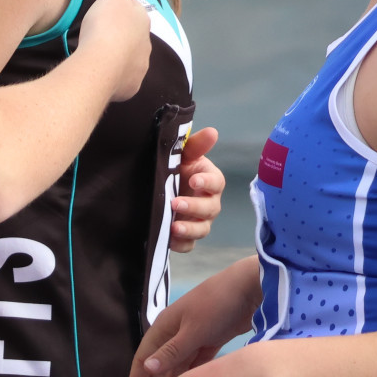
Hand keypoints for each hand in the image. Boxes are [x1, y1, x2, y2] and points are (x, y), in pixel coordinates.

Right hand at [81, 0, 150, 101]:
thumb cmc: (105, 26)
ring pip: (131, 60)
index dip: (121, 13)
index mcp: (143, 21)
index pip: (135, 12)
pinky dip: (115, 77)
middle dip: (122, 38)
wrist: (100, 64)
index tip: (106, 16)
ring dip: (120, 58)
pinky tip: (102, 75)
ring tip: (100, 58)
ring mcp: (141, 68)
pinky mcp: (132, 87)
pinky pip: (124, 79)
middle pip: (134, 38)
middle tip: (101, 38)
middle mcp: (147, 45)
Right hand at [126, 259, 260, 376]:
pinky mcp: (211, 340)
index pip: (144, 357)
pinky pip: (194, 363)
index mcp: (166, 326)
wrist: (249, 289)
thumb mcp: (193, 329)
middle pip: (159, 364)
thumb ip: (172, 351)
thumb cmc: (216, 305)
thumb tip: (146, 368)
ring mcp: (194, 336)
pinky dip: (188, 376)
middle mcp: (176, 332)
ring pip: (176, 365)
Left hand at [169, 127, 223, 252]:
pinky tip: (169, 240)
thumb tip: (212, 132)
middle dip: (194, 206)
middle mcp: (209, 202)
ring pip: (202, 229)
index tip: (193, 179)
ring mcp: (200, 221)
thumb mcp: (183, 155)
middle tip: (175, 203)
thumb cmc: (176, 168)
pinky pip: (190, 245)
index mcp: (210, 181)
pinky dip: (181, 244)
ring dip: (189, 229)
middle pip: (210, 208)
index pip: (216, 182)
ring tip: (173, 227)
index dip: (206, 182)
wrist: (160, 186)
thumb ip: (196, 145)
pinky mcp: (188, 236)